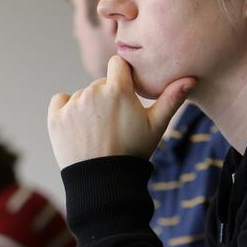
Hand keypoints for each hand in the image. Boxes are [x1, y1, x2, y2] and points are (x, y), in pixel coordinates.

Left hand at [47, 55, 194, 167]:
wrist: (103, 182)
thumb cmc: (133, 153)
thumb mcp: (156, 127)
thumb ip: (171, 99)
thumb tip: (191, 78)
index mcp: (117, 89)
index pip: (118, 64)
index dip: (123, 77)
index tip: (126, 93)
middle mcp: (92, 92)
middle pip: (100, 83)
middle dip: (107, 97)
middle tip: (114, 123)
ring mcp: (71, 105)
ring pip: (82, 95)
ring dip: (88, 106)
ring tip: (98, 131)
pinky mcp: (55, 118)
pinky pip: (60, 101)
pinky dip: (66, 110)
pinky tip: (78, 127)